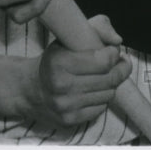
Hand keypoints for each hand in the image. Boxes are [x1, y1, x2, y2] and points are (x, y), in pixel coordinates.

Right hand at [22, 15, 130, 129]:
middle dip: (121, 68)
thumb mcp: (68, 38)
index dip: (115, 54)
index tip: (113, 50)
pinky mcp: (69, 121)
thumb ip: (97, 29)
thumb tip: (118, 40)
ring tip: (105, 75)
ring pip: (109, 94)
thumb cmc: (54, 60)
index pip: (104, 61)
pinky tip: (96, 89)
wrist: (29, 90)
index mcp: (59, 62)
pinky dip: (102, 98)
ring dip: (112, 84)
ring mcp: (65, 106)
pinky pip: (101, 109)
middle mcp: (61, 86)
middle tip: (121, 62)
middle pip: (110, 79)